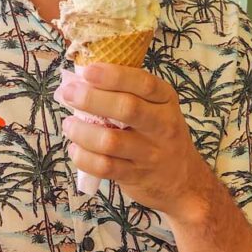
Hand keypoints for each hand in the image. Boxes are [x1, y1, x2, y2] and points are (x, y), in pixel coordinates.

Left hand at [54, 63, 211, 220]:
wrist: (183, 181)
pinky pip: (104, 167)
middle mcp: (162, 125)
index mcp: (166, 100)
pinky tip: (75, 148)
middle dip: (92, 99)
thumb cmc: (159, 135)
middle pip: (127, 108)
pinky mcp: (136, 176)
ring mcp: (150, 153)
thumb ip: (127, 93)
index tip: (88, 71)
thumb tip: (81, 81)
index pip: (143, 83)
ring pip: (111, 141)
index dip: (114, 76)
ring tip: (68, 125)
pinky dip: (83, 157)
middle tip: (69, 94)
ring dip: (82, 131)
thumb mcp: (156, 108)